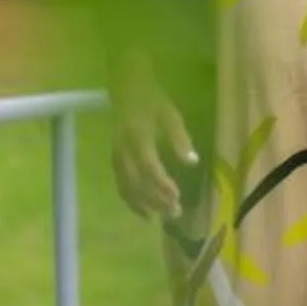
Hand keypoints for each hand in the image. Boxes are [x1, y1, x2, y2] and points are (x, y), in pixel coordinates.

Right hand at [111, 72, 203, 222]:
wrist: (126, 88)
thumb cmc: (152, 100)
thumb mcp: (170, 114)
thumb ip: (180, 138)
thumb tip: (192, 162)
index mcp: (138, 135)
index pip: (148, 165)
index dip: (161, 183)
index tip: (177, 197)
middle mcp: (123, 148)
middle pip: (136, 180)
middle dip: (154, 199)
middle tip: (174, 212)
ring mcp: (116, 155)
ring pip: (125, 186)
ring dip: (142, 204)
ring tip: (160, 217)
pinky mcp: (114, 159)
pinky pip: (120, 184)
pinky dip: (131, 200)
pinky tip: (144, 212)